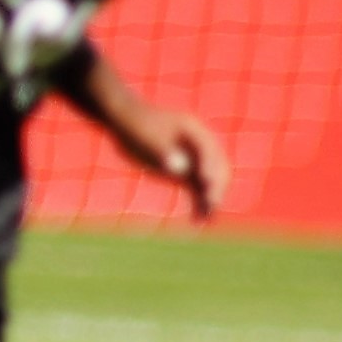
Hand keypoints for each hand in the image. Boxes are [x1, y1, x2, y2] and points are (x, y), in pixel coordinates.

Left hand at [107, 99, 231, 220]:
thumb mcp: (145, 135)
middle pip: (217, 166)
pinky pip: (197, 188)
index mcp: (193, 130)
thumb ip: (162, 150)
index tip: (207, 182)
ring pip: (210, 180)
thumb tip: (180, 167)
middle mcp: (199, 145)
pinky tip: (198, 219)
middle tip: (211, 204)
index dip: (210, 165)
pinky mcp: (185, 171)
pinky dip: (199, 201)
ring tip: (206, 218)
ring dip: (211, 198)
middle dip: (216, 185)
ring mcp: (194, 158)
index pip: (208, 150)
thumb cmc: (135, 125)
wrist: (125, 122)